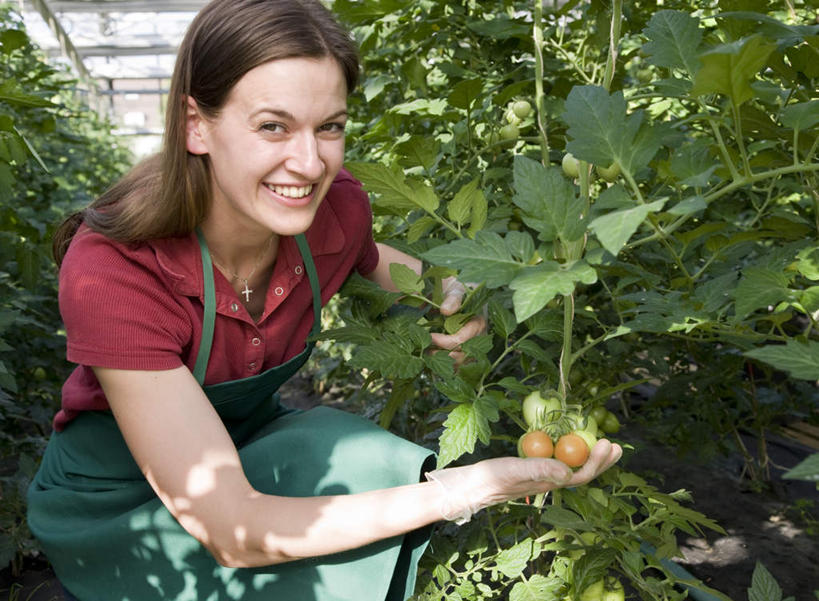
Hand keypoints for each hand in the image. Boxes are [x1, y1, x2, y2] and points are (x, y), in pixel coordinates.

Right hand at [426, 439, 621, 522]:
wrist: (473, 485)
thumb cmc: (492, 478)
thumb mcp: (516, 470)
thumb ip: (541, 469)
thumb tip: (569, 472)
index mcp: (550, 483)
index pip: (581, 474)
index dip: (597, 460)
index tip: (607, 443)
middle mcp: (550, 481)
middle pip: (582, 472)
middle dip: (601, 461)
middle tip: (616, 445)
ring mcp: (543, 476)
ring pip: (574, 467)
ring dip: (590, 456)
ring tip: (603, 445)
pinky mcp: (535, 469)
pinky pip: (560, 461)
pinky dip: (572, 452)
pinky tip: (571, 443)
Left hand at [428, 277, 486, 363]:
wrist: (462, 294)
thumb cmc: (460, 291)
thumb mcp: (457, 290)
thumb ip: (452, 299)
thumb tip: (445, 310)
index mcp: (478, 324)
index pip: (461, 340)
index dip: (444, 341)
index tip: (430, 336)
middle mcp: (478, 339)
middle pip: (461, 356)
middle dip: (442, 355)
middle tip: (425, 350)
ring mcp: (473, 347)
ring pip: (459, 364)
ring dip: (443, 362)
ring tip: (428, 355)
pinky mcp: (467, 352)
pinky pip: (458, 365)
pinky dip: (445, 365)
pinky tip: (433, 359)